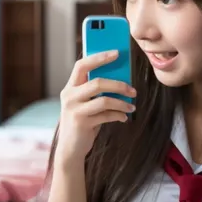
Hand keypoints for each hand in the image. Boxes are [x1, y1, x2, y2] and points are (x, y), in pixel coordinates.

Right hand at [55, 50, 135, 171]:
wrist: (71, 149)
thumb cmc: (83, 121)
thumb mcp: (85, 103)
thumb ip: (96, 91)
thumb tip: (122, 78)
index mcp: (70, 87)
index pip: (82, 65)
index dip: (99, 57)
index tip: (116, 53)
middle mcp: (69, 96)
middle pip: (97, 82)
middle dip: (119, 84)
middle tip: (133, 90)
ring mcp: (74, 110)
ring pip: (104, 100)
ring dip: (122, 103)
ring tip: (132, 107)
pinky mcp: (81, 123)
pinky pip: (106, 115)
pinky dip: (119, 115)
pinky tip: (124, 117)